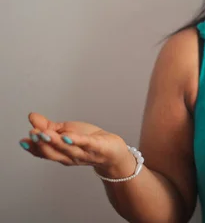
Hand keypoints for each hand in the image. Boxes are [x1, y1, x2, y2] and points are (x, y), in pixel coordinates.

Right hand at [18, 112, 134, 177]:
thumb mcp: (66, 130)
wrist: (113, 149)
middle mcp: (70, 156)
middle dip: (42, 144)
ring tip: (44, 133)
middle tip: (33, 134)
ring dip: (55, 141)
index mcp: (60, 153)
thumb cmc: (89, 140)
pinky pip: (86, 144)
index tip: (24, 141)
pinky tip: (67, 136)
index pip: (44, 152)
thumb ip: (48, 126)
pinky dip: (76, 140)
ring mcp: (84, 153)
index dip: (33, 148)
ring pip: (67, 149)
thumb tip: (31, 116)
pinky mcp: (97, 147)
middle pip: (53, 152)